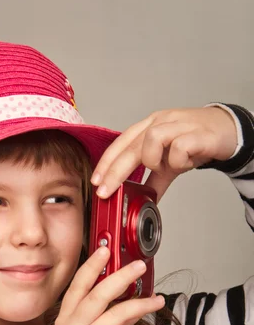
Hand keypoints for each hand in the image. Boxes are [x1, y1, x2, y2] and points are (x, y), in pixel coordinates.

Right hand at [55, 246, 165, 324]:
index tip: (105, 250)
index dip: (91, 267)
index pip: (77, 287)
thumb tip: (128, 293)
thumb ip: (103, 315)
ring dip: (142, 305)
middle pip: (98, 295)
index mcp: (66, 320)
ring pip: (118, 315)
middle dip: (121, 277)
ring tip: (158, 301)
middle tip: (139, 266)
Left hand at [91, 106, 237, 202]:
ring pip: (152, 140)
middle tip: (106, 191)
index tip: (96, 182)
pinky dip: (178, 160)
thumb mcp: (169, 163)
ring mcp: (178, 124)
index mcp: (149, 127)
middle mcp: (160, 122)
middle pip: (131, 145)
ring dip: (153, 160)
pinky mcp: (197, 133)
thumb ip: (154, 181)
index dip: (106, 163)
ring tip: (166, 167)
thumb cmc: (194, 141)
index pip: (120, 143)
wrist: (227, 131)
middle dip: (115, 171)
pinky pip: (179, 147)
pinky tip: (186, 162)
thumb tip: (142, 202)